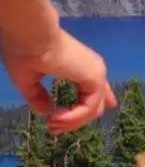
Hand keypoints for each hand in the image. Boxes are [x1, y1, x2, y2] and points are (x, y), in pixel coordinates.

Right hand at [1, 27, 117, 133]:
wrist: (29, 35)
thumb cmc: (25, 52)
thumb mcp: (29, 80)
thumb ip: (39, 97)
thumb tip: (47, 113)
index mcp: (80, 67)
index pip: (94, 91)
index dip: (89, 107)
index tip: (70, 121)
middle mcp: (92, 70)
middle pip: (93, 105)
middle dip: (74, 122)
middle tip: (53, 130)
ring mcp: (96, 73)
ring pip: (92, 111)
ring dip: (70, 123)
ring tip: (51, 125)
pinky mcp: (96, 78)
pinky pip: (89, 108)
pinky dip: (73, 118)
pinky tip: (56, 118)